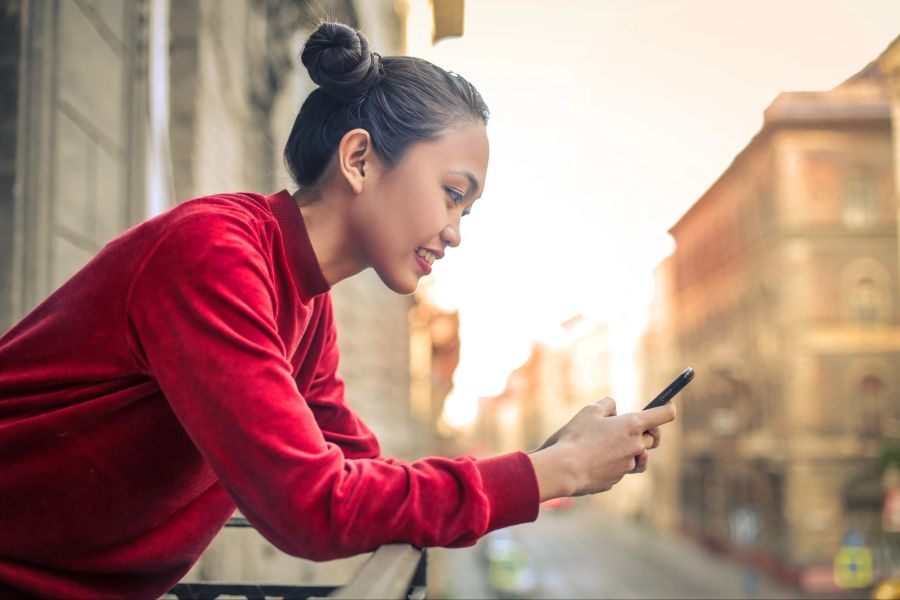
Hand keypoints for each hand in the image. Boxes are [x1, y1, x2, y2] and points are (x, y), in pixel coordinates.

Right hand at [528, 398, 675, 499]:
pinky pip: (621, 469)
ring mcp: (627, 466)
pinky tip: (596, 459)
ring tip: (614, 443)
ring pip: (638, 457)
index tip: (669, 405)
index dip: (667, 407)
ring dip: (631, 449)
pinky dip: (614, 463)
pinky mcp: (616, 479)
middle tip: (634, 426)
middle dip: (647, 431)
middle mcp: (635, 446)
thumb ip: (607, 405)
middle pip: (653, 438)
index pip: (662, 415)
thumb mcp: (590, 411)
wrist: (566, 469)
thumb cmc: (577, 436)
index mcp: (631, 425)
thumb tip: (614, 409)